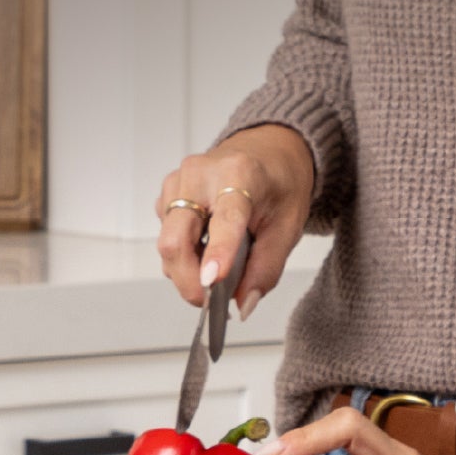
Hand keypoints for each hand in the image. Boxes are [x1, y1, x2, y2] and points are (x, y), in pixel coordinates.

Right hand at [156, 124, 313, 318]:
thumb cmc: (278, 183)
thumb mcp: (289, 226)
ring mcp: (177, 183)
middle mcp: (200, 174)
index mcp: (239, 174)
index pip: (224, 219)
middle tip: (209, 300)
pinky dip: (185, 256)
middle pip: (176, 239)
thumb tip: (244, 304)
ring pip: (167, 244)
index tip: (212, 282)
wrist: (266, 150)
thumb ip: (266, 269)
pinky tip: (206, 249)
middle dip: (188, 280)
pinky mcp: (166, 195)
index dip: (217, 253)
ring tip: (216, 271)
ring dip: (187, 271)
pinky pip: (167, 238)